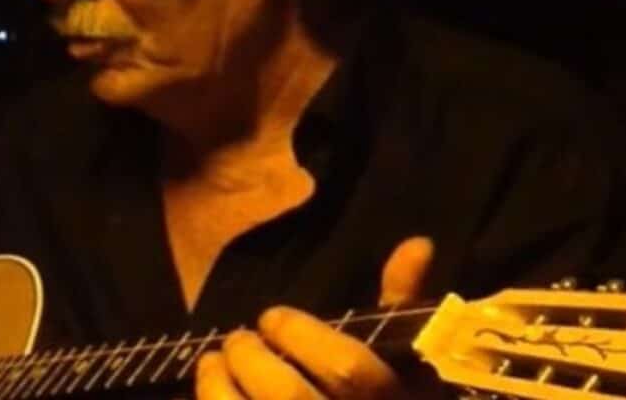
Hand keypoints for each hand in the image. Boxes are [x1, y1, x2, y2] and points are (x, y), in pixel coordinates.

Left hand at [195, 236, 434, 398]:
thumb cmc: (384, 395)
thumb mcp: (400, 355)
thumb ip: (401, 301)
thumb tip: (418, 242)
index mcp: (391, 399)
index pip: (347, 368)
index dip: (300, 335)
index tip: (271, 317)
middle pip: (289, 398)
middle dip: (251, 360)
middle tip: (236, 339)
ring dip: (218, 388)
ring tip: (213, 363)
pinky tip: (208, 393)